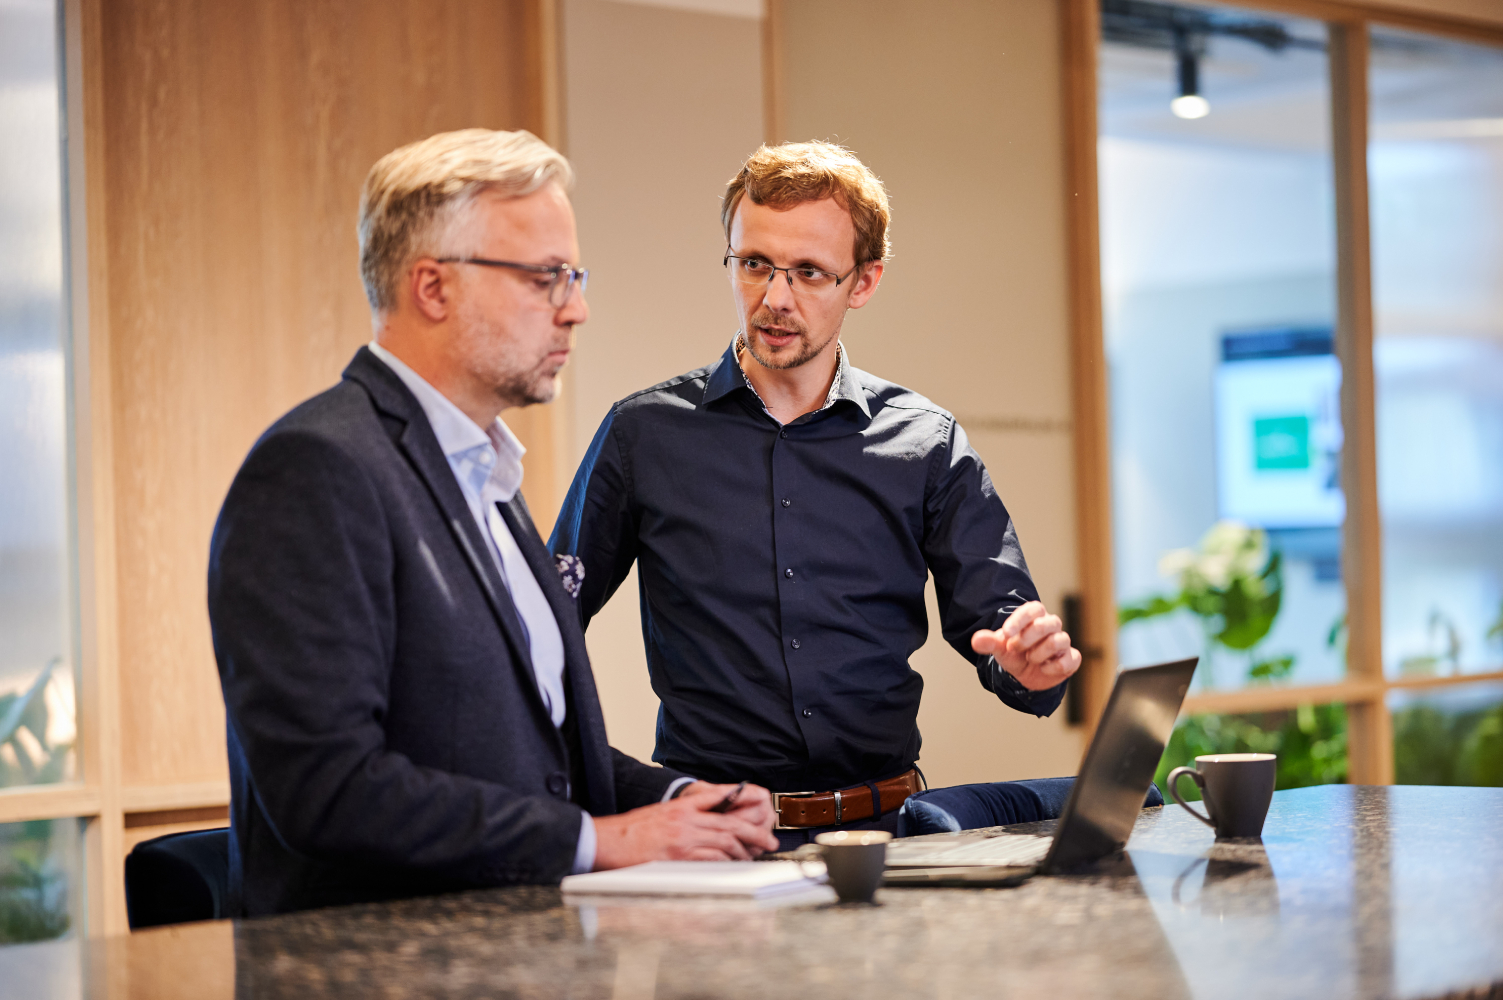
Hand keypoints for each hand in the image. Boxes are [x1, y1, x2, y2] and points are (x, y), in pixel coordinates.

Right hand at [592, 782, 778, 869]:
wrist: (606, 841)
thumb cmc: (629, 830)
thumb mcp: (660, 811)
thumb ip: (685, 812)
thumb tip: (707, 817)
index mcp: (682, 805)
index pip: (721, 799)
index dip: (744, 803)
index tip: (759, 809)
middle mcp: (686, 819)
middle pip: (730, 823)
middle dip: (754, 832)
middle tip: (769, 840)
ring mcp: (683, 838)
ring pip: (725, 841)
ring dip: (743, 850)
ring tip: (753, 856)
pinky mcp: (679, 857)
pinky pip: (712, 859)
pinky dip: (726, 862)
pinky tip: (732, 865)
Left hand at [970, 601, 1080, 691]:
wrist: (1025, 675)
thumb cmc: (1014, 653)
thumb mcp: (1000, 647)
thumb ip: (989, 642)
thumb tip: (975, 640)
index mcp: (1035, 616)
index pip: (1033, 609)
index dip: (1020, 620)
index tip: (1006, 634)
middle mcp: (1052, 626)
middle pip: (1047, 623)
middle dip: (1027, 638)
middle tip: (1014, 648)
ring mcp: (1063, 641)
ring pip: (1058, 641)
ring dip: (1038, 653)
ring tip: (1030, 658)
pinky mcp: (1071, 659)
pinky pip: (1069, 660)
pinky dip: (1052, 667)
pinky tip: (1043, 669)